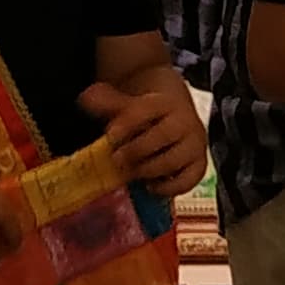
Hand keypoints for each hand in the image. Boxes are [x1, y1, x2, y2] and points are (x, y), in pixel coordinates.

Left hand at [82, 75, 208, 194]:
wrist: (177, 114)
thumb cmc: (147, 114)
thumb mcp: (127, 103)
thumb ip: (108, 103)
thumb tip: (86, 98)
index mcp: (165, 103)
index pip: (147, 110)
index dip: (127, 123)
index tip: (110, 135)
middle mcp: (185, 121)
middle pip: (162, 135)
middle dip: (136, 150)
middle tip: (116, 159)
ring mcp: (194, 144)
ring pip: (174, 159)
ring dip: (149, 169)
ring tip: (131, 173)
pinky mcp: (199, 164)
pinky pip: (189, 179)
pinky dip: (169, 187)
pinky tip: (150, 186)